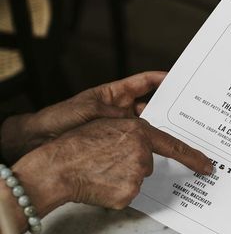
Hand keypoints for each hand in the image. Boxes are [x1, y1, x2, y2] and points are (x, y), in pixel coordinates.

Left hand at [1, 72, 165, 162]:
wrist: (41, 140)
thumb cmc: (61, 118)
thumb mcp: (90, 109)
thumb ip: (115, 115)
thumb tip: (138, 125)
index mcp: (115, 94)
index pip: (144, 83)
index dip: (161, 79)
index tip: (178, 79)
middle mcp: (121, 110)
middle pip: (151, 107)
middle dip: (168, 109)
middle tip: (187, 114)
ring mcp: (120, 128)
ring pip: (146, 128)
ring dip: (160, 132)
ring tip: (178, 135)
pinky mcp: (116, 145)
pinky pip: (136, 145)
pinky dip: (147, 149)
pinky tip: (158, 154)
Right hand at [12, 118, 212, 213]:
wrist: (56, 167)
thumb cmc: (77, 145)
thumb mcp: (108, 127)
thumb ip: (132, 135)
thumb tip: (144, 150)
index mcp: (138, 132)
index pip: (174, 146)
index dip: (193, 157)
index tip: (207, 166)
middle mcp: (141, 153)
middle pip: (147, 163)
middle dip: (133, 163)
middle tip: (107, 160)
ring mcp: (136, 175)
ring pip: (137, 178)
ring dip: (123, 177)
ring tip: (99, 170)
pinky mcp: (128, 194)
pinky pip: (128, 193)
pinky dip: (117, 191)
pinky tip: (100, 184)